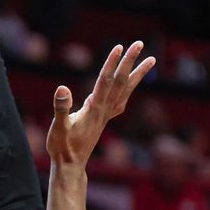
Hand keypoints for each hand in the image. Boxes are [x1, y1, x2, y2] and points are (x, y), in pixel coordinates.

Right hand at [47, 42, 155, 168]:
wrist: (71, 165)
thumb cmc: (62, 147)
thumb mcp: (58, 127)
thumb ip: (61, 108)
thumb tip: (61, 88)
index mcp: (93, 109)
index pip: (105, 81)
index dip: (112, 64)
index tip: (119, 47)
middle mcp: (104, 110)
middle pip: (120, 82)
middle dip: (130, 62)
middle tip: (139, 43)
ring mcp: (106, 115)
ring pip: (126, 90)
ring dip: (138, 74)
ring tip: (151, 60)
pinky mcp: (103, 120)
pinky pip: (121, 101)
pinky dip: (129, 90)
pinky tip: (131, 86)